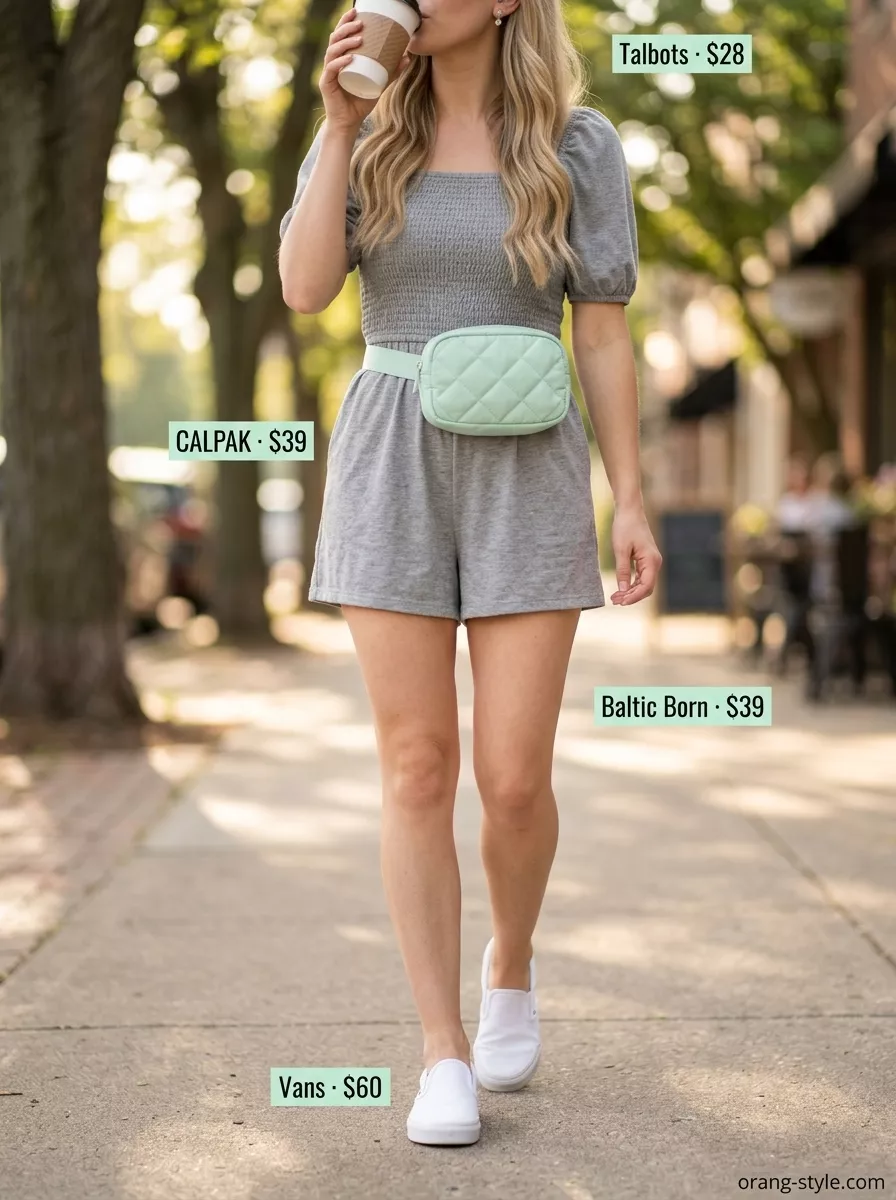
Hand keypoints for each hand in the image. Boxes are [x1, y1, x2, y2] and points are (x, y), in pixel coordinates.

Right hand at [320, 7, 412, 132]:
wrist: (349, 123)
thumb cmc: (361, 102)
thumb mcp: (379, 85)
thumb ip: (391, 72)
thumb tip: (407, 57)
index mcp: (341, 58)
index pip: (341, 35)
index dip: (346, 21)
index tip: (356, 11)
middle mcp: (332, 62)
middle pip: (335, 38)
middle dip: (346, 28)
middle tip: (360, 23)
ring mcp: (328, 73)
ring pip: (332, 51)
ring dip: (345, 43)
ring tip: (359, 40)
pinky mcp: (326, 84)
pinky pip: (332, 70)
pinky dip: (340, 63)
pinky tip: (349, 59)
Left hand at [610, 505, 661, 604]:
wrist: (629, 511)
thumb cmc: (625, 527)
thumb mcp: (620, 550)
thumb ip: (622, 571)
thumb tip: (623, 590)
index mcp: (652, 561)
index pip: (646, 586)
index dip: (634, 597)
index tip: (621, 602)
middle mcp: (655, 563)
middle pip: (646, 588)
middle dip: (631, 596)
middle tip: (615, 601)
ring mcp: (651, 562)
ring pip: (643, 584)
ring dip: (630, 592)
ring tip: (615, 597)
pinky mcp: (645, 560)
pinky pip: (641, 577)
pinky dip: (631, 584)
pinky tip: (620, 589)